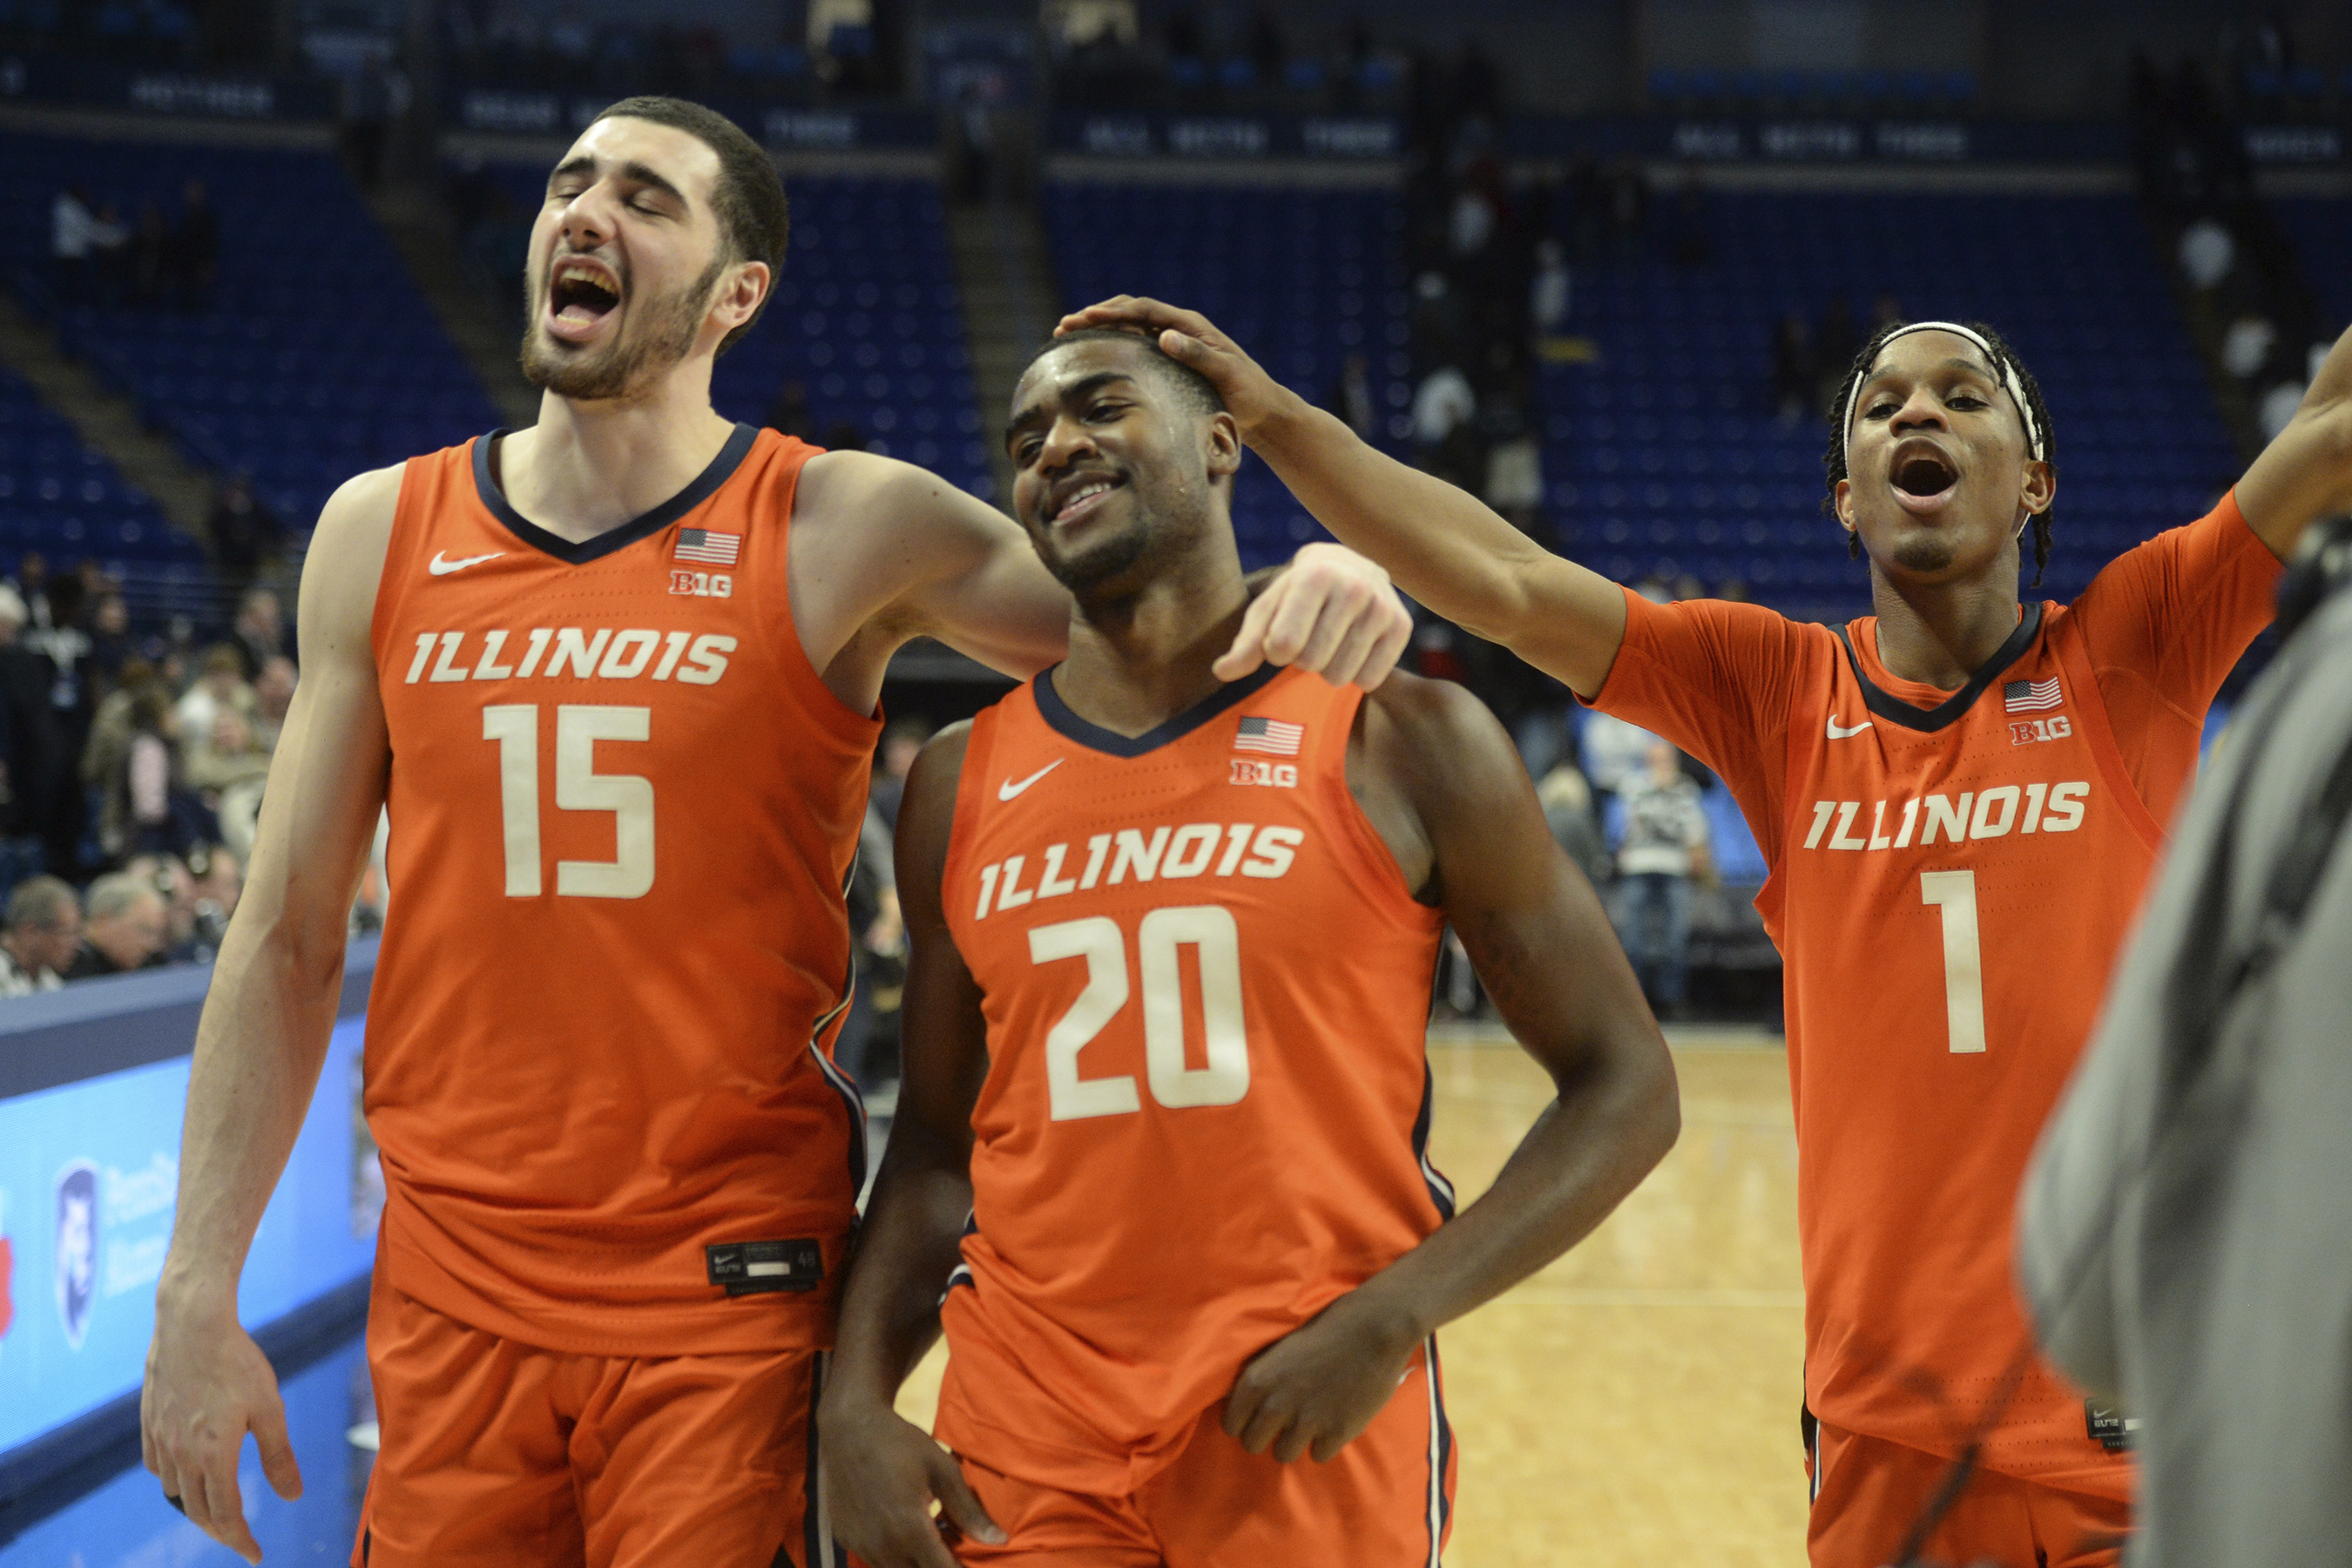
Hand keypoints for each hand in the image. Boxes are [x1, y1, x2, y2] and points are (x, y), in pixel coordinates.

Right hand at [141, 1294, 301, 1563]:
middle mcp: (181, 1454)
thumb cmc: (238, 1363)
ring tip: (216, 1508)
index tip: (255, 1556)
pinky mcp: (149, 1422)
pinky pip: (155, 1466)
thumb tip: (292, 1497)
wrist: (192, 1324)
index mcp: (214, 1455)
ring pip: (173, 1490)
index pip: (226, 1514)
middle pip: (196, 1510)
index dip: (240, 1540)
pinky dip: (171, 1480)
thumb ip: (279, 1456)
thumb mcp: (270, 1408)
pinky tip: (184, 1474)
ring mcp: (160, 1439)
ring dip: (194, 1506)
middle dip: (220, 1531)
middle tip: (240, 1540)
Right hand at [819, 1398, 1003, 1567]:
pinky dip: (895, 1554)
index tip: (974, 1564)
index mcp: (909, 1529)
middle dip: (940, 1567)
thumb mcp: (942, 1470)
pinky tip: (907, 1531)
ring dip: (917, 1563)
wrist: (848, 1427)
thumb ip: (969, 1512)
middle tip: (954, 1546)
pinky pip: (875, 1559)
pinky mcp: (845, 1538)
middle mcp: (882, 1545)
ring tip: (934, 1537)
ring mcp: (859, 1544)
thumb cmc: (900, 1443)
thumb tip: (1000, 1541)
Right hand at [1055, 297, 1295, 435]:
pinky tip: (1093, 354)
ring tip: (1068, 336)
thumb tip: (1165, 337)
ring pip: (1129, 327)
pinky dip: (1112, 344)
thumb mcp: (1226, 374)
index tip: (1084, 317)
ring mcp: (1174, 343)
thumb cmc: (1248, 394)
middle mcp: (1180, 329)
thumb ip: (1197, 355)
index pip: (1144, 311)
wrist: (1263, 410)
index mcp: (1191, 326)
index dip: (1112, 313)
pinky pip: (1136, 345)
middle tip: (1064, 326)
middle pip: (1130, 313)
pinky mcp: (1171, 360)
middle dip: (1096, 316)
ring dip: (1100, 329)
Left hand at [1213, 542, 1410, 688]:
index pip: (1284, 645)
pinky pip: (1369, 680)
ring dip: (1327, 669)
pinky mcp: (1402, 627)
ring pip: (1340, 676)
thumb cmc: (1297, 594)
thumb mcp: (1267, 610)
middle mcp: (1354, 587)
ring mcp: (1382, 607)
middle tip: (1309, 638)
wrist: (1349, 567)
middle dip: (1302, 660)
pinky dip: (1355, 674)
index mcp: (1315, 575)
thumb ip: (1245, 643)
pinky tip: (1353, 649)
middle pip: (1311, 663)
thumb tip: (1222, 672)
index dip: (1275, 650)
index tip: (1281, 635)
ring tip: (1330, 642)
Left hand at [1223, 1291, 1419, 1463]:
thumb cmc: (1326, 1330)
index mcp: (1255, 1381)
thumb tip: (1245, 1405)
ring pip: (1283, 1454)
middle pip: (1253, 1445)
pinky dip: (1327, 1442)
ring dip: (1296, 1441)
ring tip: (1312, 1420)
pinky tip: (1335, 1420)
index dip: (1245, 1422)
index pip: (1230, 1425)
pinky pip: (1318, 1455)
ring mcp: (1305, 1422)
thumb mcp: (1279, 1350)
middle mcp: (1274, 1405)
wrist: (1373, 1327)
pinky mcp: (1336, 1433)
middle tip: (1286, 1422)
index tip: (1259, 1418)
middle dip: (1267, 1435)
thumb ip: (1262, 1379)